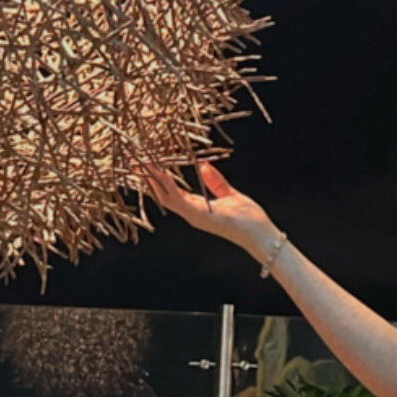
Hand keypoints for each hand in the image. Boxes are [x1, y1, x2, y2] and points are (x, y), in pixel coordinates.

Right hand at [143, 161, 277, 259]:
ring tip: (141, 164)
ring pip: (166, 196)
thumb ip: (216, 182)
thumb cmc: (250, 218)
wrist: (261, 234)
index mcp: (197, 207)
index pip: (171, 191)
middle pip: (162, 194)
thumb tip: (203, 166)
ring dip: (152, 180)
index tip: (147, 163)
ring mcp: (194, 215)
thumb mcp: (229, 195)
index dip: (158, 178)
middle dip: (148, 178)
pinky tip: (159, 174)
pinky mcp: (200, 216)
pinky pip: (179, 199)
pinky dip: (168, 186)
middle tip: (134, 162)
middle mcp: (191, 213)